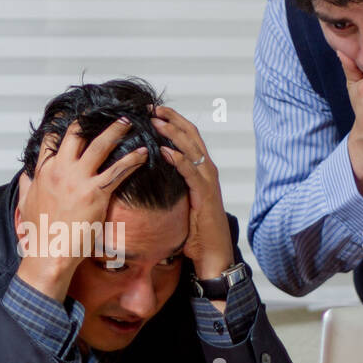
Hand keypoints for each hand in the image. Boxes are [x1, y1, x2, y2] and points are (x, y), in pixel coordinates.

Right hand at [15, 118, 146, 300]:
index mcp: (44, 172)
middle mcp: (61, 170)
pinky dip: (132, 159)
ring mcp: (78, 180)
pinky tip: (143, 153)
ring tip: (128, 122)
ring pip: (100, 145)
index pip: (51, 140)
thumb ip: (25, 186)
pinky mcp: (95, 193)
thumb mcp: (25, 204)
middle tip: (104, 113)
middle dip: (91, 120)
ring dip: (116, 131)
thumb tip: (24, 175)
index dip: (62, 125)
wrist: (48, 253)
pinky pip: (118, 170)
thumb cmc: (39, 233)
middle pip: (76, 134)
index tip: (72, 117)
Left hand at [152, 106, 234, 285]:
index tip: (153, 111)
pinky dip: (177, 159)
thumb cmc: (197, 233)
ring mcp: (208, 182)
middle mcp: (207, 171)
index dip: (173, 121)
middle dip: (171, 119)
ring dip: (172, 133)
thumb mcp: (181, 203)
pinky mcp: (205, 195)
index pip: (188, 137)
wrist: (213, 255)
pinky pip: (190, 172)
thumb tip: (149, 179)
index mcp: (201, 171)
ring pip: (191, 148)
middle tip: (151, 107)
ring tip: (155, 121)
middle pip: (191, 135)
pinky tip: (163, 151)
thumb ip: (171, 187)